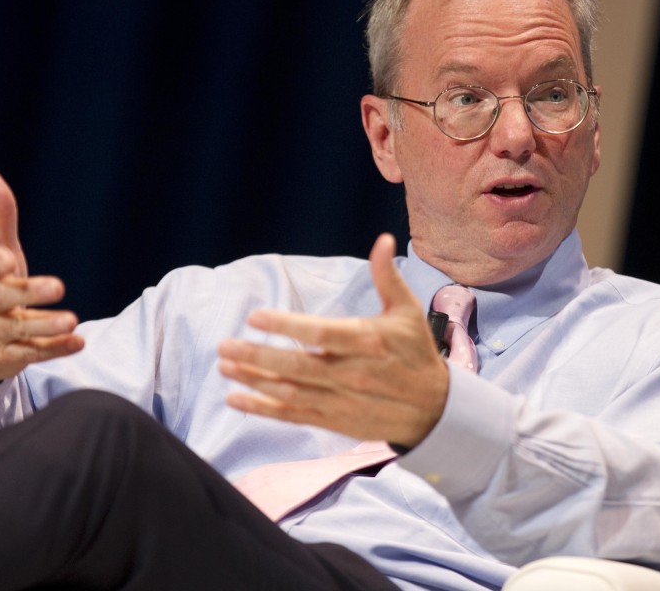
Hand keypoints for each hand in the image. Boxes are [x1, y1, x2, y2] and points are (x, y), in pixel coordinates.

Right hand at [0, 169, 83, 384]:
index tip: (7, 259)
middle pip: (4, 298)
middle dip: (28, 292)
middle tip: (58, 286)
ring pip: (21, 330)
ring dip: (46, 325)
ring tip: (72, 320)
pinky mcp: (11, 356)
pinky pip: (34, 354)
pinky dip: (56, 349)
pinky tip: (78, 342)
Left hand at [218, 233, 448, 447]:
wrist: (434, 409)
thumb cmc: (416, 353)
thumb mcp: (407, 311)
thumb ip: (387, 277)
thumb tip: (384, 240)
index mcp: (368, 341)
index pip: (321, 333)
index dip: (287, 326)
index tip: (255, 316)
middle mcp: (352, 373)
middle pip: (297, 366)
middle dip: (257, 357)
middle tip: (224, 346)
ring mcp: (342, 400)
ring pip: (290, 393)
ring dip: (254, 382)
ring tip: (225, 368)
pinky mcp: (335, 420)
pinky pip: (294, 415)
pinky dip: (263, 409)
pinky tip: (236, 398)